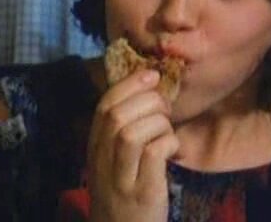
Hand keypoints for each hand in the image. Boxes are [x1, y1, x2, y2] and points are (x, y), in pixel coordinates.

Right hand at [87, 69, 178, 221]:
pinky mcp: (142, 194)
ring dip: (157, 123)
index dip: (129, 84)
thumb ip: (122, 131)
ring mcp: (121, 180)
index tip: (152, 75)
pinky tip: (175, 149)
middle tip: (165, 109)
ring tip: (168, 131)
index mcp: (95, 149)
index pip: (103, 106)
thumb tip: (149, 92)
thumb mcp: (114, 161)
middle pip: (116, 116)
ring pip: (131, 133)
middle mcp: (102, 162)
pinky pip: (153, 155)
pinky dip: (169, 143)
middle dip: (147, 101)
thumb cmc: (125, 194)